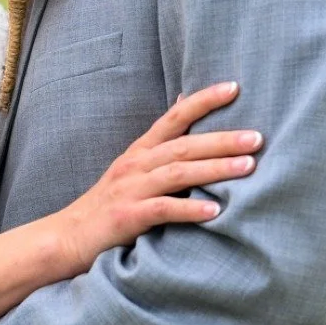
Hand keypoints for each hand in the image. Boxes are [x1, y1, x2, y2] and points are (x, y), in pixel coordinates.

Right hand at [54, 82, 261, 272]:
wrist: (67, 236)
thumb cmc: (109, 204)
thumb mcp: (132, 168)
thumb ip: (160, 145)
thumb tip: (184, 106)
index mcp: (140, 151)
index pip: (174, 117)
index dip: (203, 100)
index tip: (235, 88)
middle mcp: (135, 164)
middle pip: (184, 145)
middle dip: (223, 140)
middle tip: (258, 137)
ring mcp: (130, 189)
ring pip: (178, 173)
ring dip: (215, 169)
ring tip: (248, 167)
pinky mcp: (126, 216)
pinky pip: (162, 209)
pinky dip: (190, 209)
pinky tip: (215, 211)